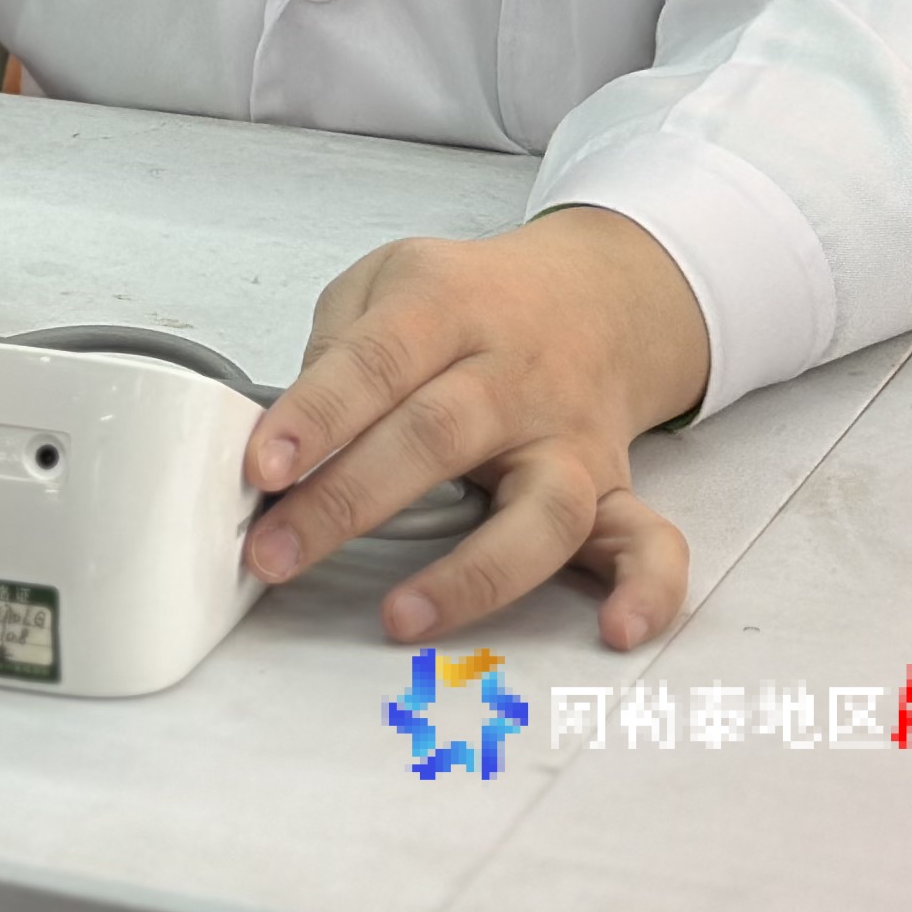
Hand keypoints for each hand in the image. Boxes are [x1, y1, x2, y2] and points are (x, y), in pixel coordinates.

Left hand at [242, 206, 709, 649]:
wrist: (593, 293)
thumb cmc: (469, 300)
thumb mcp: (386, 280)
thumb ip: (337, 346)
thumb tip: (288, 437)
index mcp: (447, 310)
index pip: (374, 362)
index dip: (315, 416)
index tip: (261, 466)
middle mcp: (514, 378)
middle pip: (437, 438)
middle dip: (347, 503)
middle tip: (275, 552)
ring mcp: (570, 439)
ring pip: (542, 510)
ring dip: (471, 573)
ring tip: (400, 616)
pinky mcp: (615, 489)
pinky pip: (650, 542)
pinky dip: (646, 589)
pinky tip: (616, 630)